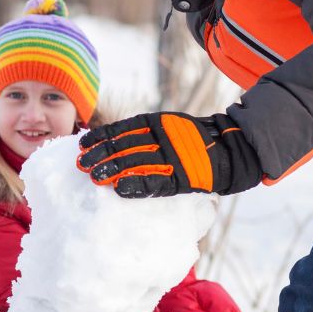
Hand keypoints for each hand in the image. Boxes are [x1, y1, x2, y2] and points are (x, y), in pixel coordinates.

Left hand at [77, 112, 261, 197]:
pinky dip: (136, 185)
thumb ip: (144, 133)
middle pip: (126, 146)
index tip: (82, 144)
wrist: (231, 151)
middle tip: (81, 164)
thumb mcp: (169, 128)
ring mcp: (174, 157)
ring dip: (113, 170)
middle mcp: (164, 137)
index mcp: (159, 122)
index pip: (123, 129)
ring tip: (93, 176)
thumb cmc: (192, 143)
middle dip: (101, 155)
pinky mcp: (183, 177)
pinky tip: (119, 189)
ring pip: (137, 163)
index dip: (101, 137)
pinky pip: (156, 182)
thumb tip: (110, 142)